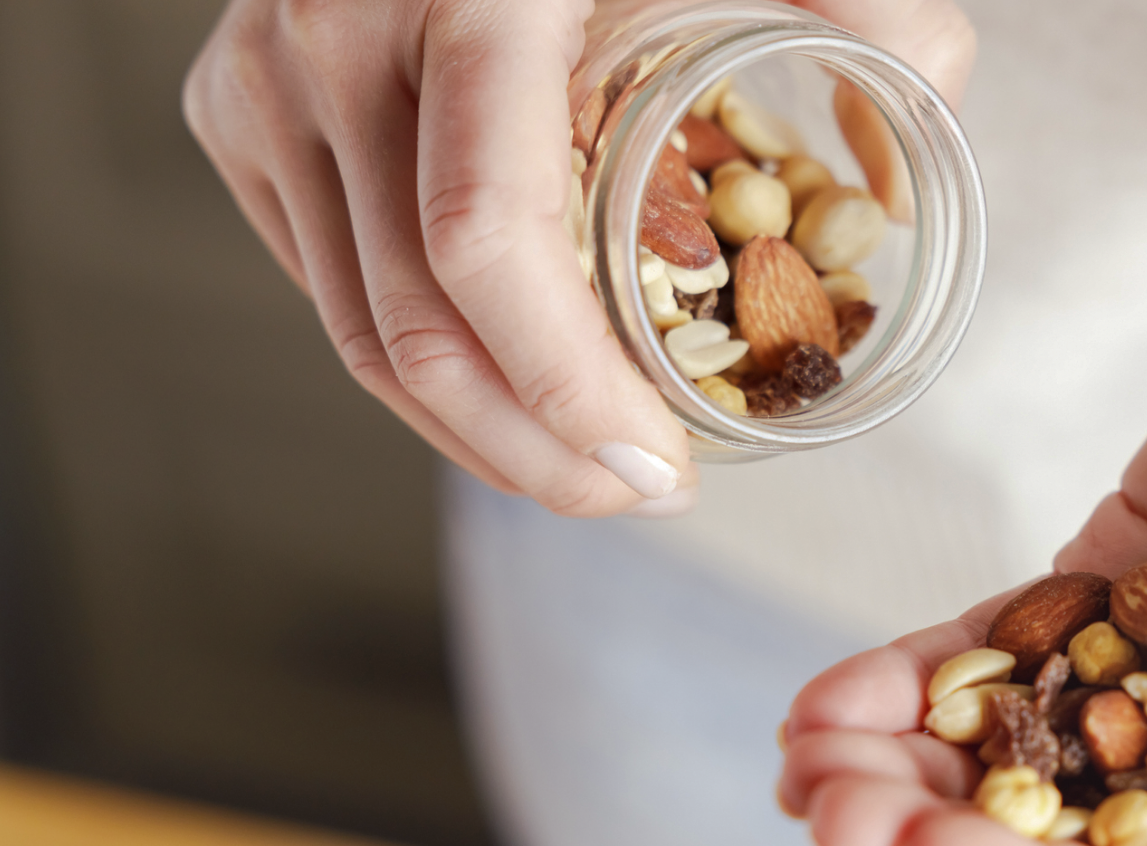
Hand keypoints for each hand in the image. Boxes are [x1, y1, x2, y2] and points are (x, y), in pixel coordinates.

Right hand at [183, 0, 973, 515]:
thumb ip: (874, 11)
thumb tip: (906, 166)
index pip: (486, 245)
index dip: (569, 393)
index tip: (661, 472)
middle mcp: (334, 47)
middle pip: (415, 331)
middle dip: (539, 453)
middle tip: (644, 496)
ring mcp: (266, 86)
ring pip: (360, 334)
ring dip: (481, 434)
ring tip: (591, 468)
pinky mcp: (240, 115)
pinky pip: (331, 286)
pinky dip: (428, 362)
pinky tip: (516, 385)